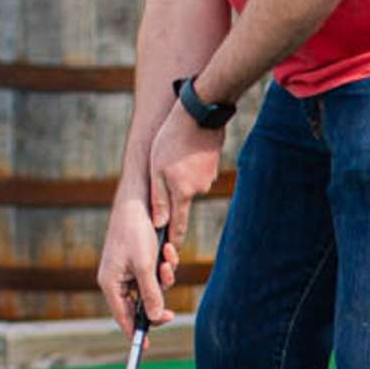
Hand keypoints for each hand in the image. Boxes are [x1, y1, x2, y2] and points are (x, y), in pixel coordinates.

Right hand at [99, 180, 171, 327]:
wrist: (141, 200)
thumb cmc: (136, 231)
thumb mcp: (145, 266)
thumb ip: (150, 293)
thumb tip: (153, 317)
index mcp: (111, 282)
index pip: (122, 316)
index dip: (134, 332)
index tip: (145, 347)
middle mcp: (118, 278)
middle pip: (140, 305)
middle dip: (157, 301)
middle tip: (171, 313)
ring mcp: (130, 268)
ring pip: (153, 288)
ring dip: (165, 277)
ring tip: (166, 258)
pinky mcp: (142, 258)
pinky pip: (158, 273)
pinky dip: (166, 264)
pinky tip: (167, 249)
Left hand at [145, 118, 225, 285]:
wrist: (200, 113)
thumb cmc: (172, 140)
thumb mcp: (157, 170)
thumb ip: (159, 199)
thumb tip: (159, 224)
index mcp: (183, 194)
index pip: (178, 226)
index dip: (173, 240)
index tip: (171, 255)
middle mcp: (198, 190)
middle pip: (182, 202)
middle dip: (173, 196)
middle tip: (163, 178)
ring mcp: (208, 177)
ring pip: (189, 184)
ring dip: (181, 175)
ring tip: (172, 155)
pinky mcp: (213, 164)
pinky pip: (197, 171)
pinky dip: (189, 164)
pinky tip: (184, 149)